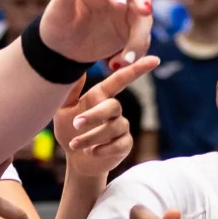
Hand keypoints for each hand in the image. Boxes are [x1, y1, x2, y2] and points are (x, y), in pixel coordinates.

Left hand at [40, 0, 154, 65]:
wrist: (67, 46)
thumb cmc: (59, 24)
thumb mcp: (57, 15)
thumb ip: (64, 1)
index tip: (119, 5)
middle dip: (143, 0)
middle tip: (146, 13)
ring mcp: (128, 11)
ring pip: (144, 20)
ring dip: (139, 40)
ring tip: (123, 61)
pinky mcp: (134, 30)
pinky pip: (142, 40)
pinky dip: (135, 54)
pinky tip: (115, 65)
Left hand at [60, 56, 159, 177]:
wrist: (75, 159)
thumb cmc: (69, 130)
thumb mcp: (63, 109)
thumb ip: (70, 90)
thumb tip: (75, 65)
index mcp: (101, 96)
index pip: (120, 80)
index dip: (136, 69)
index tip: (154, 59)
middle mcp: (114, 110)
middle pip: (113, 106)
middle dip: (94, 115)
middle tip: (76, 124)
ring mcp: (121, 128)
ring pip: (112, 128)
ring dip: (90, 137)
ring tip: (74, 145)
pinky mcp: (124, 145)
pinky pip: (118, 145)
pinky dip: (102, 149)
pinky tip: (90, 152)